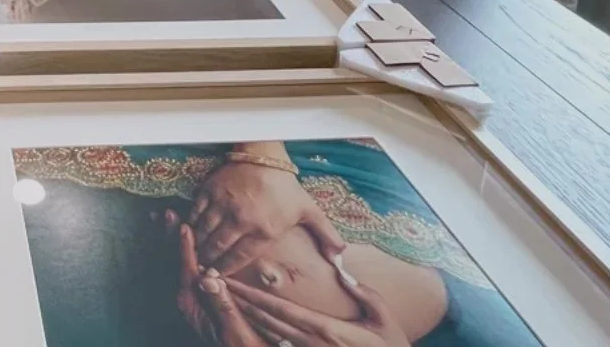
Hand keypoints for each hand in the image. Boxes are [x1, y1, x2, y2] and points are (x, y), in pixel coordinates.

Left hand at [163, 209, 272, 346]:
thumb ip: (222, 305)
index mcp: (192, 305)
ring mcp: (192, 294)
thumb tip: (208, 279)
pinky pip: (187, 265)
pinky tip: (183, 233)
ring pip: (178, 261)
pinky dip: (183, 246)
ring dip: (172, 238)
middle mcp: (188, 298)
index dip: (184, 247)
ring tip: (167, 216)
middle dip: (170, 236)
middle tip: (165, 213)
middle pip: (175, 261)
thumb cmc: (242, 346)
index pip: (186, 270)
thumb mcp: (233, 329)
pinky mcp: (200, 292)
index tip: (184, 227)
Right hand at [193, 161, 345, 278]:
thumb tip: (340, 257)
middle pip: (218, 249)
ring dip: (198, 245)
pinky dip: (192, 225)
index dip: (225, 271)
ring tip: (196, 253)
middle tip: (203, 268)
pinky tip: (192, 232)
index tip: (217, 276)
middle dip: (208, 261)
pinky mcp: (210, 192)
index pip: (239, 259)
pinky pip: (196, 214)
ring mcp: (223, 205)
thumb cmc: (286, 187)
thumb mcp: (309, 210)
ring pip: (204, 233)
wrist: (264, 154)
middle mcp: (242, 220)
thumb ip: (326, 235)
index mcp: (264, 230)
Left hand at [214, 277, 409, 346]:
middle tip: (218, 285)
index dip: (255, 297)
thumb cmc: (391, 346)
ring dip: (248, 317)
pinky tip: (251, 322)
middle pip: (270, 321)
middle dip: (243, 303)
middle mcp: (312, 342)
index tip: (234, 283)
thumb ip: (363, 293)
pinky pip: (281, 345)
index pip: (282, 310)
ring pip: (272, 334)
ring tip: (228, 298)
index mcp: (326, 330)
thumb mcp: (382, 317)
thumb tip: (344, 271)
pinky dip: (264, 332)